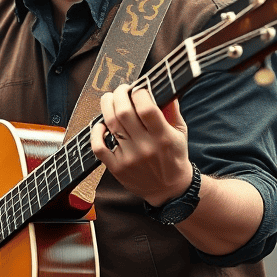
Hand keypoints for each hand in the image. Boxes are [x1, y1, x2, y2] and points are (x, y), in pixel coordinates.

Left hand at [91, 86, 192, 205]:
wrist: (170, 190)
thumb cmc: (174, 157)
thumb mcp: (180, 132)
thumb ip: (172, 109)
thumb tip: (165, 87)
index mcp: (163, 137)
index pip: (147, 108)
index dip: (139, 93)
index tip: (138, 88)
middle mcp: (146, 147)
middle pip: (123, 112)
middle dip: (119, 94)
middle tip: (121, 90)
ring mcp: (129, 158)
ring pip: (111, 125)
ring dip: (106, 106)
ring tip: (110, 99)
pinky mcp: (117, 168)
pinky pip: (98, 147)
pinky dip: (96, 132)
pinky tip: (101, 125)